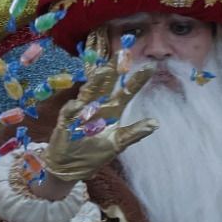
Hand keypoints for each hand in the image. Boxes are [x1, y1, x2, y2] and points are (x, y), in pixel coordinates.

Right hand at [38, 63, 158, 186]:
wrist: (70, 167)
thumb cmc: (94, 154)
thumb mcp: (118, 144)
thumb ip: (134, 133)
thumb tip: (155, 123)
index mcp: (112, 110)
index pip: (126, 92)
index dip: (137, 80)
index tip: (151, 66)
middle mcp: (98, 106)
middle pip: (106, 84)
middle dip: (113, 69)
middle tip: (122, 53)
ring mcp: (81, 112)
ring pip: (89, 93)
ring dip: (95, 82)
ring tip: (103, 71)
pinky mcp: (66, 122)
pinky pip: (69, 113)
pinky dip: (73, 109)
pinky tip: (78, 106)